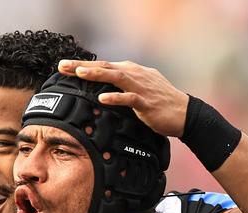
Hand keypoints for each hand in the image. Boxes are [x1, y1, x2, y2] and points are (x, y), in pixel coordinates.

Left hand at [58, 59, 188, 136]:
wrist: (184, 113)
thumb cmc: (160, 102)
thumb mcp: (139, 89)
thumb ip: (122, 86)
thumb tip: (103, 88)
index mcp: (131, 71)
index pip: (103, 65)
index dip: (83, 64)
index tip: (64, 66)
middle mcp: (135, 75)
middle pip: (105, 67)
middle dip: (82, 65)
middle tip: (63, 65)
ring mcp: (141, 87)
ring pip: (116, 76)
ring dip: (97, 74)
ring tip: (79, 73)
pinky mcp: (147, 102)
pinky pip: (129, 98)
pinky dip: (116, 97)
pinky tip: (102, 97)